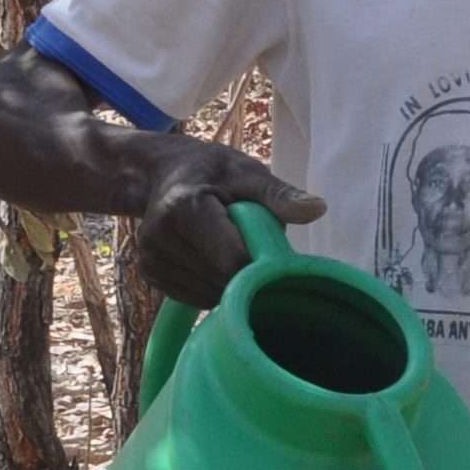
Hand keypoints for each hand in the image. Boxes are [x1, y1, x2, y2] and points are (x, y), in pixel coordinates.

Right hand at [106, 126, 321, 309]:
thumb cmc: (211, 171)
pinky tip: (214, 262)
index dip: (260, 261)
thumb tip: (319, 209)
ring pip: (210, 296)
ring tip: (229, 249)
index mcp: (184, 207)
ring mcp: (152, 259)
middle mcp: (160, 237)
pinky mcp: (151, 275)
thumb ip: (279, 195)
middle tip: (250, 245)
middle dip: (246, 272)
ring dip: (230, 283)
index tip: (271, 250)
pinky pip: (196, 299)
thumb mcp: (247, 172)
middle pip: (222, 281)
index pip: (233, 259)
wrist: (160, 173)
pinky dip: (213, 287)